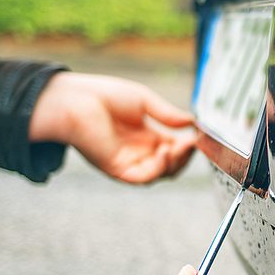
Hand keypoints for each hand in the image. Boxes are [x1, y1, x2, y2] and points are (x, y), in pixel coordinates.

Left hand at [30, 72, 195, 182]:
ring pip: (161, 174)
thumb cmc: (104, 96)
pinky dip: (158, 169)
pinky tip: (164, 153)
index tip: (198, 135)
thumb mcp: (145, 101)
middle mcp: (138, 152)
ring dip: (175, 163)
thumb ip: (167, 115)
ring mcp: (129, 162)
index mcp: (145, 136)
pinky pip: (143, 178)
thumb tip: (191, 122)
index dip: (188, 145)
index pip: (174, 148)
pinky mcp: (117, 169)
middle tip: (192, 143)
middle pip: (171, 165)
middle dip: (185, 156)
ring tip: (180, 147)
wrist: (76, 100)